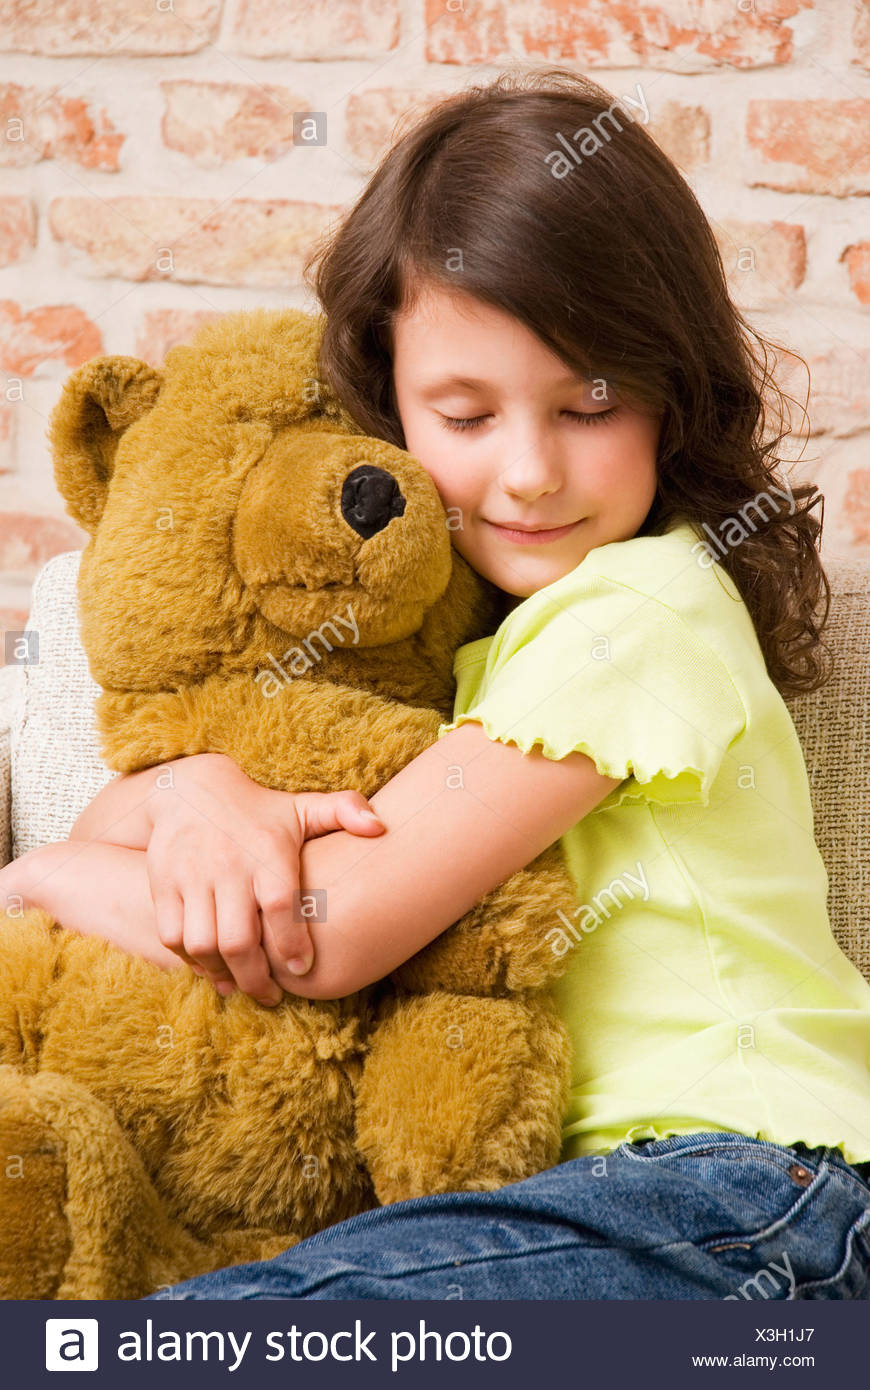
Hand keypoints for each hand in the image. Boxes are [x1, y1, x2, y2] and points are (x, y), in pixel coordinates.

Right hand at [144, 754, 384, 1005]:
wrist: (191, 788)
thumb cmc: (259, 810)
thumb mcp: (302, 806)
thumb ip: (345, 811)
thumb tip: (381, 827)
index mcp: (268, 851)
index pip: (281, 907)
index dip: (292, 945)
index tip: (303, 970)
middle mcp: (227, 865)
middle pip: (238, 939)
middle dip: (256, 978)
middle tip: (272, 996)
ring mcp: (190, 876)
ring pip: (202, 944)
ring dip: (223, 974)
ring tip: (243, 985)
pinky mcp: (162, 884)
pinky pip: (172, 936)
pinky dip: (191, 961)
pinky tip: (213, 968)